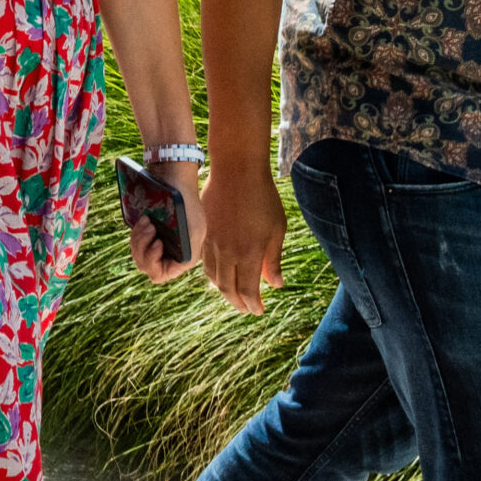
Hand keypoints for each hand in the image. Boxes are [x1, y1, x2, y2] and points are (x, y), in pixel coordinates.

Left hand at [125, 164, 203, 283]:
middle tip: (151, 227)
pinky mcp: (147, 233)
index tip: (158, 243)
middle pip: (145, 266)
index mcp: (183, 256)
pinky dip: (136, 231)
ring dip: (139, 239)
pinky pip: (135, 241)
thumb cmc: (186, 202)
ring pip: (137, 255)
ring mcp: (157, 242)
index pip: (160, 275)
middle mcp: (169, 253)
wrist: (174, 177)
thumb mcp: (194, 229)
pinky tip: (144, 218)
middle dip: (143, 248)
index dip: (154, 263)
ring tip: (147, 221)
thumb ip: (188, 252)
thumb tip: (178, 268)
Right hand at [201, 163, 285, 314]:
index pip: (247, 290)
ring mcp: (211, 242)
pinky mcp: (203, 232)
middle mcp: (226, 252)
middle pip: (227, 288)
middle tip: (247, 309)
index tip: (259, 310)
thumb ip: (273, 259)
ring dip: (224, 290)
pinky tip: (221, 273)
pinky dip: (213, 273)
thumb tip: (275, 284)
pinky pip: (204, 261)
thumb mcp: (277, 229)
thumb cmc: (262, 197)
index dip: (253, 304)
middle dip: (238, 302)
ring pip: (213, 276)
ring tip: (234, 295)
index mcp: (248, 253)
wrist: (236, 170)